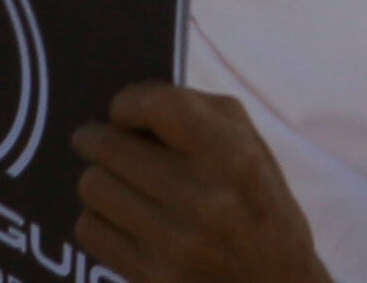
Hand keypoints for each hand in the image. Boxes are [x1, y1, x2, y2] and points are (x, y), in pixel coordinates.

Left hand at [71, 86, 329, 282]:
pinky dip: (96, 218)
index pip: (161, 107)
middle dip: (94, 137)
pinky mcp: (153, 279)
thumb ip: (196, 111)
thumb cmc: (257, 201)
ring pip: (94, 187)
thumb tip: (129, 103)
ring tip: (111, 179)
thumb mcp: (250, 145)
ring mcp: (177, 245)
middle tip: (92, 138)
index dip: (129, 102)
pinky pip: (90, 231)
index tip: (122, 109)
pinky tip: (117, 216)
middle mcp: (206, 201)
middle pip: (111, 148)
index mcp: (234, 159)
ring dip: (97, 178)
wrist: (277, 282)